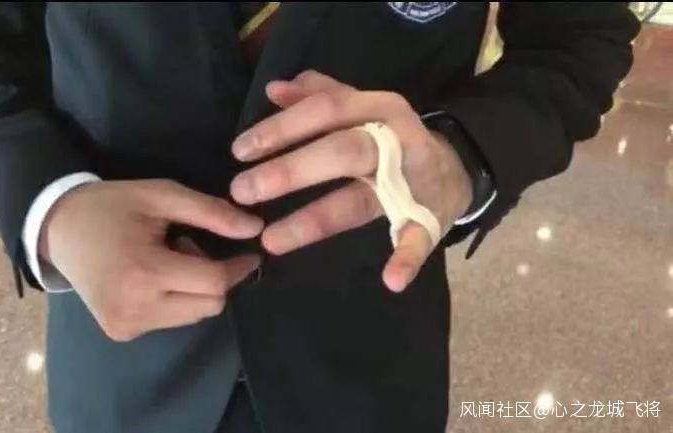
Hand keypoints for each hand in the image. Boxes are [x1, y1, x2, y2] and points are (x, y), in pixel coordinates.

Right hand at [40, 179, 263, 341]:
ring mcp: (126, 326)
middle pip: (209, 305)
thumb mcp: (162, 196)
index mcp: (144, 271)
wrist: (56, 228)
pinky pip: (171, 320)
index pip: (214, 283)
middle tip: (185, 246)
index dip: (239, 267)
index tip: (249, 250)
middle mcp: (135, 308)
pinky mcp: (121, 333)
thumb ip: (211, 212)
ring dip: (194, 289)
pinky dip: (175, 300)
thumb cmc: (111, 206)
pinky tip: (150, 276)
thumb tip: (255, 228)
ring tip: (164, 260)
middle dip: (212, 277)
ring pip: (194, 316)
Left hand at [230, 71, 472, 292]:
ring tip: (271, 241)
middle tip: (241, 191)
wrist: (456, 167)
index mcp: (377, 108)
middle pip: (342, 151)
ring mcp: (413, 182)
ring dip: (314, 220)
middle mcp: (396, 141)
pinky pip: (418, 239)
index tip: (240, 150)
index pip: (325, 110)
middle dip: (290, 170)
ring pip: (361, 199)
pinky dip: (407, 259)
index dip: (282, 129)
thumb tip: (275, 89)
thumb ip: (321, 95)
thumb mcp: (363, 108)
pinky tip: (391, 281)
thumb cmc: (394, 137)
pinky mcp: (429, 218)